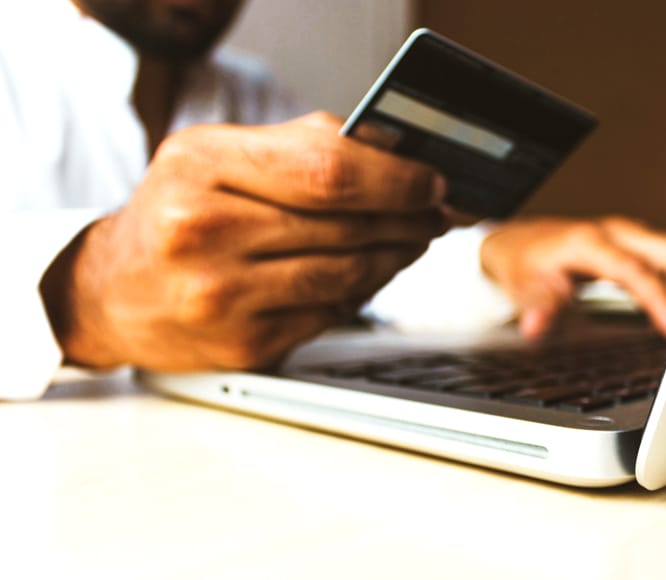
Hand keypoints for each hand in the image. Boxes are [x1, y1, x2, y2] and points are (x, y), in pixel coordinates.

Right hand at [40, 112, 448, 370]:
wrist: (111, 292)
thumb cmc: (173, 214)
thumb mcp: (215, 156)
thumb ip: (299, 147)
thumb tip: (393, 152)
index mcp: (200, 167)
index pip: (327, 170)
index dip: (396, 178)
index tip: (431, 180)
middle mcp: (204, 233)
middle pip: (346, 225)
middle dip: (408, 218)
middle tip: (435, 212)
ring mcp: (222, 297)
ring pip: (347, 276)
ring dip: (395, 256)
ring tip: (413, 239)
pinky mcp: (244, 345)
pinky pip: (330, 314)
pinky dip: (362, 292)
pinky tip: (371, 273)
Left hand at [479, 216, 665, 339]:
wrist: (520, 242)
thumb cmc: (524, 263)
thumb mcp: (523, 286)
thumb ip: (537, 306)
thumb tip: (535, 327)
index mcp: (590, 241)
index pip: (636, 270)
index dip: (659, 299)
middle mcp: (617, 232)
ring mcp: (631, 235)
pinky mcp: (639, 244)